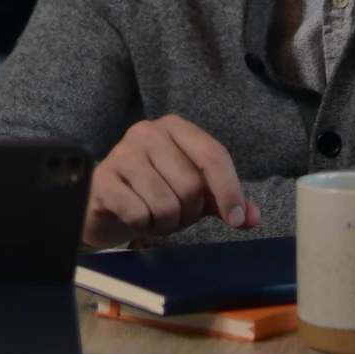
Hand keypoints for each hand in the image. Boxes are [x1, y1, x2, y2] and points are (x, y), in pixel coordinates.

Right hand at [83, 114, 261, 247]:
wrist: (102, 203)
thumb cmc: (151, 192)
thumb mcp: (192, 193)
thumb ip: (222, 200)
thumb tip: (252, 217)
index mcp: (174, 127)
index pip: (213, 154)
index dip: (230, 190)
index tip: (236, 219)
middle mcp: (146, 132)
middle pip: (191, 186)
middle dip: (188, 213)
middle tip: (174, 214)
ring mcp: (121, 153)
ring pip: (166, 204)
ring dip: (165, 223)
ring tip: (152, 215)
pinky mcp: (102, 179)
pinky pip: (139, 214)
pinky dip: (142, 225)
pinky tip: (133, 216)